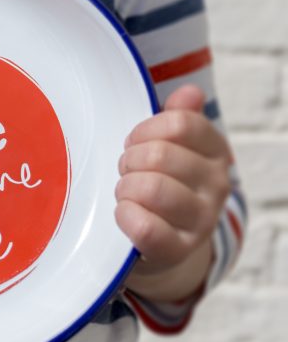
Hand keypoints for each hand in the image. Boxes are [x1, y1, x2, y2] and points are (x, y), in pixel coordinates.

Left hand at [115, 84, 232, 300]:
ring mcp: (201, 220)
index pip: (180, 123)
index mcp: (214, 151)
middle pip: (159, 155)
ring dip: (125, 188)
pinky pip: (145, 227)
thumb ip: (178, 117)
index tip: (134, 143)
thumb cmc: (157, 181)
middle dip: (129, 161)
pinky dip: (125, 216)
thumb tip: (190, 92)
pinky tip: (124, 213)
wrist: (159, 241)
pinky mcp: (179, 250)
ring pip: (151, 189)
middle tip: (126, 171)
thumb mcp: (167, 145)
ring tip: (126, 193)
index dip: (144, 131)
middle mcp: (217, 185)